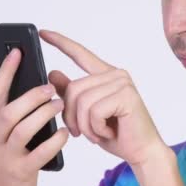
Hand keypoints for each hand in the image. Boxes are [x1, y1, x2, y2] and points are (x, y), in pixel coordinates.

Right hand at [0, 48, 68, 185]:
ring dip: (45, 114)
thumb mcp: (1, 139)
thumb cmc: (4, 167)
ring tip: (60, 105)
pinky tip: (64, 132)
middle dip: (31, 95)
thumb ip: (12, 115)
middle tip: (50, 87)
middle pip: (10, 110)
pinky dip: (54, 140)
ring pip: (24, 129)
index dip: (6, 71)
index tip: (18, 52)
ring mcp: (4, 157)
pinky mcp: (20, 172)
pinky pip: (40, 152)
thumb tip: (31, 86)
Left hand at [39, 29, 165, 166]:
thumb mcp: (86, 114)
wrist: (142, 152)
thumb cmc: (117, 134)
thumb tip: (52, 73)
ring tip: (97, 133)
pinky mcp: (126, 95)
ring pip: (82, 101)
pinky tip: (108, 132)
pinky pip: (94, 111)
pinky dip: (96, 128)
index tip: (43, 33)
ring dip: (84, 125)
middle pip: (73, 88)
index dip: (61, 42)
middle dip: (71, 116)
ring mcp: (122, 83)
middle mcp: (116, 74)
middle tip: (81, 132)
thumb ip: (72, 93)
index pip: (80, 53)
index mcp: (106, 75)